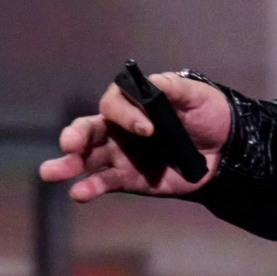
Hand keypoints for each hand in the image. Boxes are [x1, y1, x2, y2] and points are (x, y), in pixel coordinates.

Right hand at [38, 73, 232, 201]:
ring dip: (68, 164)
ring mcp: (121, 155)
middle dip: (75, 136)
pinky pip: (104, 182)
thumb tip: (154, 83)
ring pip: (87, 158)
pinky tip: (78, 192)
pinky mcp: (128, 179)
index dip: (125, 114)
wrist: (226, 149)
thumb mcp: (196, 95)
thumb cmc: (208, 114)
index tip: (148, 128)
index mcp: (132, 104)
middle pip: (88, 129)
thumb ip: (174, 88)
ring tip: (51, 172)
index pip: (113, 104)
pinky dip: (89, 187)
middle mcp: (119, 129)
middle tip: (70, 144)